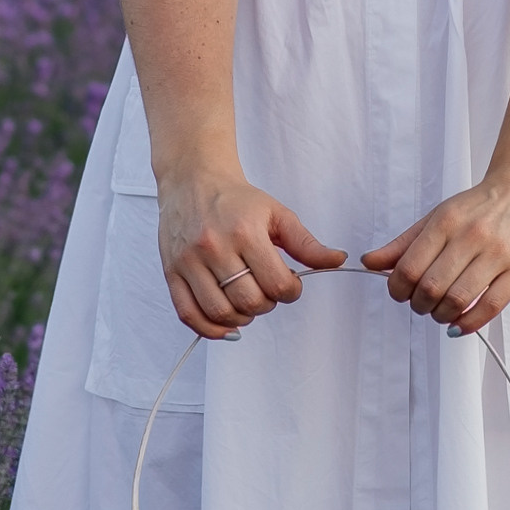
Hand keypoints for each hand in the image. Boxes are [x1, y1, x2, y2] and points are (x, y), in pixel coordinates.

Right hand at [158, 173, 346, 337]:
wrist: (193, 180)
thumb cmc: (237, 200)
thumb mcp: (277, 214)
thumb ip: (306, 243)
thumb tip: (337, 260)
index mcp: (245, 232)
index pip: (276, 284)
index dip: (290, 292)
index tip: (289, 283)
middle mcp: (214, 247)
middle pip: (249, 302)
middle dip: (266, 304)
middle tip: (266, 291)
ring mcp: (189, 261)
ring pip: (220, 312)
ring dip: (241, 318)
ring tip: (247, 303)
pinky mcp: (171, 271)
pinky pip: (188, 314)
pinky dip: (209, 329)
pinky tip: (225, 325)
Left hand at [362, 171, 509, 334]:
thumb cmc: (478, 208)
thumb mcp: (437, 217)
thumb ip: (404, 243)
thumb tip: (370, 262)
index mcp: (446, 222)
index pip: (409, 268)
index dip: (398, 289)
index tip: (400, 293)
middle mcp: (472, 236)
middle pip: (431, 288)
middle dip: (419, 305)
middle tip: (422, 305)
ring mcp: (499, 254)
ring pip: (459, 299)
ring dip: (441, 316)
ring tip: (441, 313)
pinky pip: (491, 307)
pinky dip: (469, 323)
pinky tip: (459, 325)